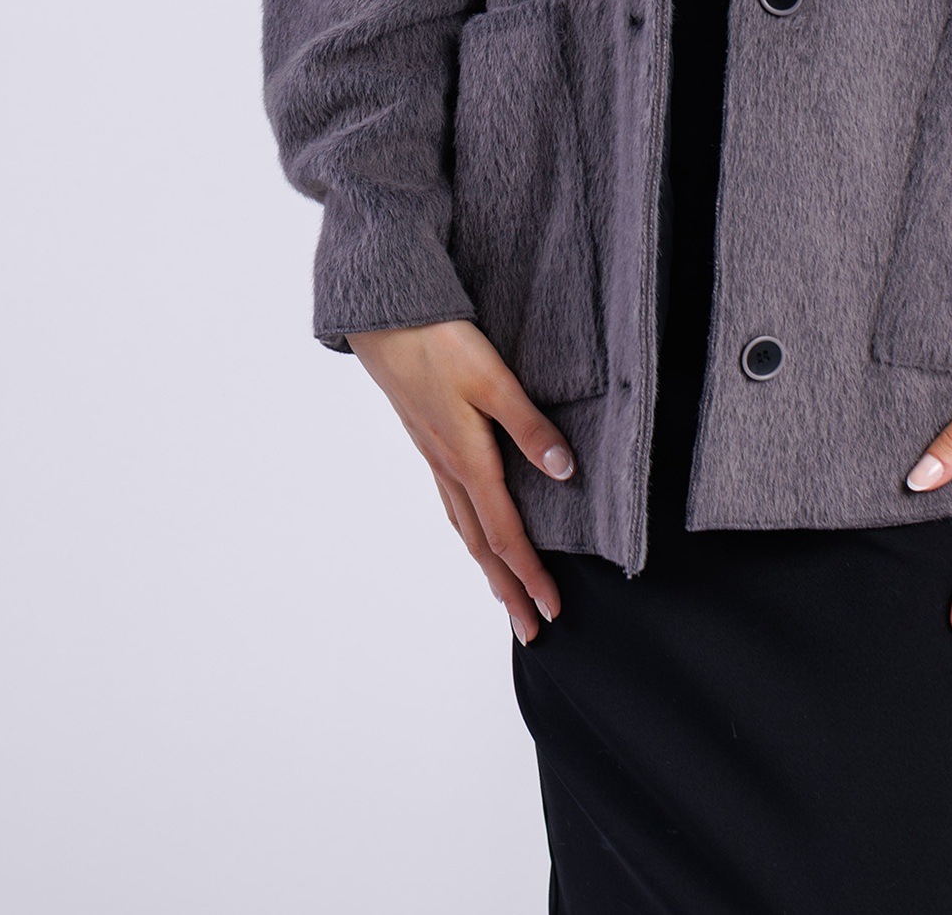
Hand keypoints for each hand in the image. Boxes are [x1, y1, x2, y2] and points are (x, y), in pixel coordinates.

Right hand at [348, 319, 573, 645]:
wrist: (387, 321)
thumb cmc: (440, 344)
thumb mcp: (494, 379)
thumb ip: (529, 426)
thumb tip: (564, 472)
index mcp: (469, 461)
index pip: (506, 535)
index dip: (530, 575)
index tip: (551, 609)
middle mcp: (450, 469)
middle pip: (482, 545)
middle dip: (508, 590)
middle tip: (530, 630)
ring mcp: (435, 458)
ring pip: (464, 527)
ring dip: (487, 567)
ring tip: (504, 595)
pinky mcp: (429, 442)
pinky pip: (452, 503)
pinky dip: (468, 531)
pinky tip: (473, 528)